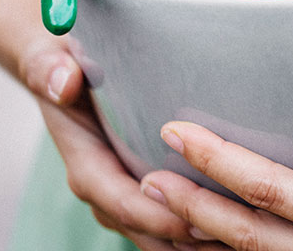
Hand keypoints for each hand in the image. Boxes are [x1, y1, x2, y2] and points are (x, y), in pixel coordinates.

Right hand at [24, 37, 217, 249]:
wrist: (63, 74)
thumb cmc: (64, 63)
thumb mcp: (51, 59)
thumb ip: (50, 69)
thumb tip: (63, 82)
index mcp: (87, 163)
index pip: (122, 201)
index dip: (158, 214)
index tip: (197, 218)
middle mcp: (106, 189)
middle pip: (148, 229)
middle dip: (187, 236)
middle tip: (233, 234)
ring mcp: (126, 196)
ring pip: (163, 236)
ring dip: (198, 241)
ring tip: (243, 239)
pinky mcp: (147, 193)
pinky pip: (174, 225)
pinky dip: (202, 233)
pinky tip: (238, 230)